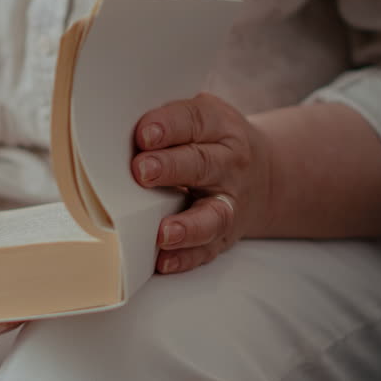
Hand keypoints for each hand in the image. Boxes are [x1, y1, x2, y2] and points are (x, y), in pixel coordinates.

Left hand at [131, 92, 274, 273]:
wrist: (266, 174)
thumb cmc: (212, 142)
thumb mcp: (201, 119)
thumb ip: (166, 122)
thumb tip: (114, 129)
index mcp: (219, 126)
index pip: (195, 121)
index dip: (169, 126)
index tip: (143, 134)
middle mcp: (229, 163)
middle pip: (202, 164)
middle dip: (171, 168)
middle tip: (142, 172)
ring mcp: (229, 202)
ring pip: (213, 215)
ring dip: (187, 226)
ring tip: (163, 232)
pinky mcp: (225, 235)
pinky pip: (207, 249)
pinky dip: (186, 257)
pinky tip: (164, 260)